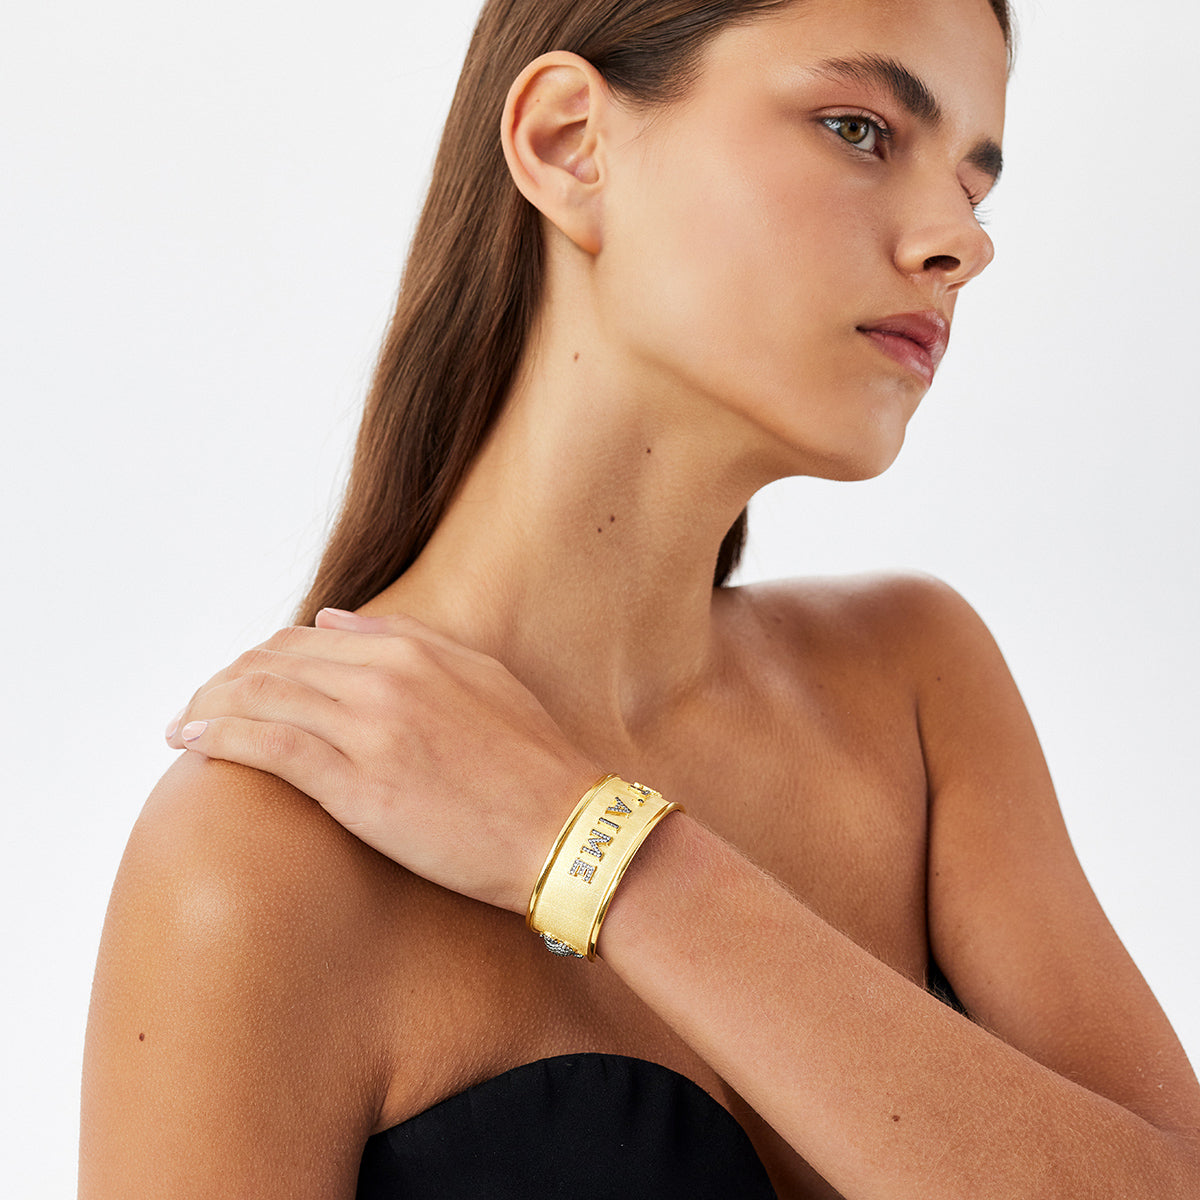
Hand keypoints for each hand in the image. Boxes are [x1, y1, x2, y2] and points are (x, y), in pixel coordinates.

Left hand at [164, 609, 600, 912]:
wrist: (568, 830)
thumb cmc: (533, 764)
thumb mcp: (483, 679)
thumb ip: (408, 642)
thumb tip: (333, 621)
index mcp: (415, 651)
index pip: (307, 639)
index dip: (263, 660)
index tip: (242, 684)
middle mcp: (385, 678)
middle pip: (273, 663)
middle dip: (226, 681)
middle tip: (201, 706)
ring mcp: (370, 728)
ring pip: (262, 698)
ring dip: (210, 706)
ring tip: (184, 724)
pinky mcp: (358, 784)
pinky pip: (269, 747)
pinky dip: (221, 737)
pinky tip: (192, 743)